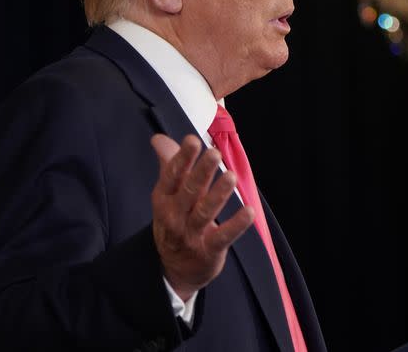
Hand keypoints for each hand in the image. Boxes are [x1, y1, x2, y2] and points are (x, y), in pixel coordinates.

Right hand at [150, 134, 254, 300]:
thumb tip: (159, 138)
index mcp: (164, 199)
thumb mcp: (168, 195)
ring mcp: (191, 235)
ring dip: (218, 194)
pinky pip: (223, 236)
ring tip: (231, 176)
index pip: (171, 176)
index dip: (182, 158)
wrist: (175, 269)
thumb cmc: (175, 222)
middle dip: (201, 172)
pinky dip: (236, 224)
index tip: (193, 140)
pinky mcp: (209, 250)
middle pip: (188, 191)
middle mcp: (175, 216)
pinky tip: (249, 211)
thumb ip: (169, 165)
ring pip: (204, 212)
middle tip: (214, 154)